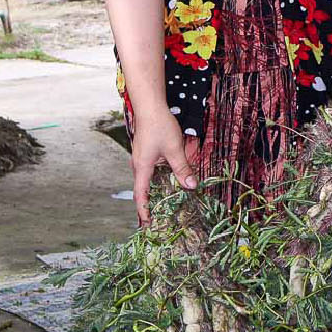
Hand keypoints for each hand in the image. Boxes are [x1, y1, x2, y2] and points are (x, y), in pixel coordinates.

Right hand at [130, 108, 198, 225]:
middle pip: (142, 189)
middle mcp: (139, 165)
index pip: (141, 195)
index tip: (146, 224)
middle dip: (148, 205)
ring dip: (153, 192)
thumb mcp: (174, 149)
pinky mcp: (146, 152)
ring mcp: (141, 158)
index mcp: (142, 167)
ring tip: (162, 205)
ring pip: (147, 180)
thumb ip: (182, 168)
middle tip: (156, 219)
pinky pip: (151, 171)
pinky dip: (157, 180)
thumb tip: (192, 186)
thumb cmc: (160, 127)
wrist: (150, 107)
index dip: (143, 210)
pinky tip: (168, 181)